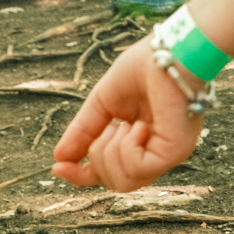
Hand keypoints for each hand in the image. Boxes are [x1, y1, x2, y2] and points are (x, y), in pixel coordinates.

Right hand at [52, 37, 203, 192]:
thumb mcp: (100, 103)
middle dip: (96, 157)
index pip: (107, 173)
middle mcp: (154, 152)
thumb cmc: (143, 68)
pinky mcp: (175, 153)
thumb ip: (82, 131)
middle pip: (113, 183)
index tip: (57, 167)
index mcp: (138, 142)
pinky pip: (135, 169)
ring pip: (122, 182)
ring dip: (109, 152)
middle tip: (108, 128)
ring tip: (122, 125)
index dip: (79, 176)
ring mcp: (166, 155)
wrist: (169, 51)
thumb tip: (59, 157)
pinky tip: (136, 126)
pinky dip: (125, 148)